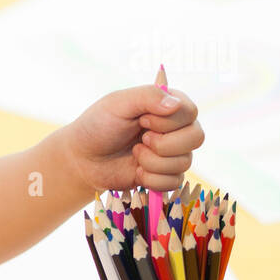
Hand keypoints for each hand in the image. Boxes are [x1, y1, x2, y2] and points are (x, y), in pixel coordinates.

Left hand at [60, 85, 204, 192]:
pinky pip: (174, 182)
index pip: (190, 112)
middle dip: (163, 144)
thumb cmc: (98, 125)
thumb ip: (147, 96)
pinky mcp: (166, 175)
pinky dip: (151, 179)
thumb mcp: (117, 103)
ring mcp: (173, 153)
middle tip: (139, 141)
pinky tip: (136, 172)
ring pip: (185, 162)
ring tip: (134, 154)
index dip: (167, 121)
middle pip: (196, 138)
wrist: (82, 159)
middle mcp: (177, 129)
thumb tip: (176, 104)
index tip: (141, 120)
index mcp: (169, 106)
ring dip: (152, 162)